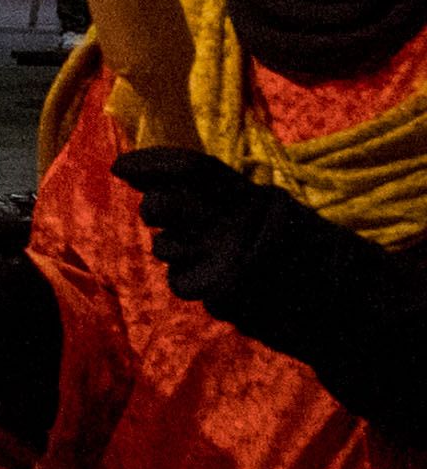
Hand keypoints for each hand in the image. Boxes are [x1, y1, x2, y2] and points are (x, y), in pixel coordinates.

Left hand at [113, 149, 423, 434]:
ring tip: (213, 255)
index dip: (153, 162)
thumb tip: (149, 181)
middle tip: (174, 218)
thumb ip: (220, 194)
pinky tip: (218, 281)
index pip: (193, 167)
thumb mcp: (271, 210)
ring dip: (177, 250)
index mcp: (254, 196)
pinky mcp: (220, 294)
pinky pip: (179, 282)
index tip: (121, 167)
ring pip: (165, 248)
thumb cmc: (306, 252)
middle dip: (158, 211)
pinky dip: (192, 281)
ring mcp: (225, 260)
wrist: (348, 306)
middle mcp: (236, 224)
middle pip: (161, 207)